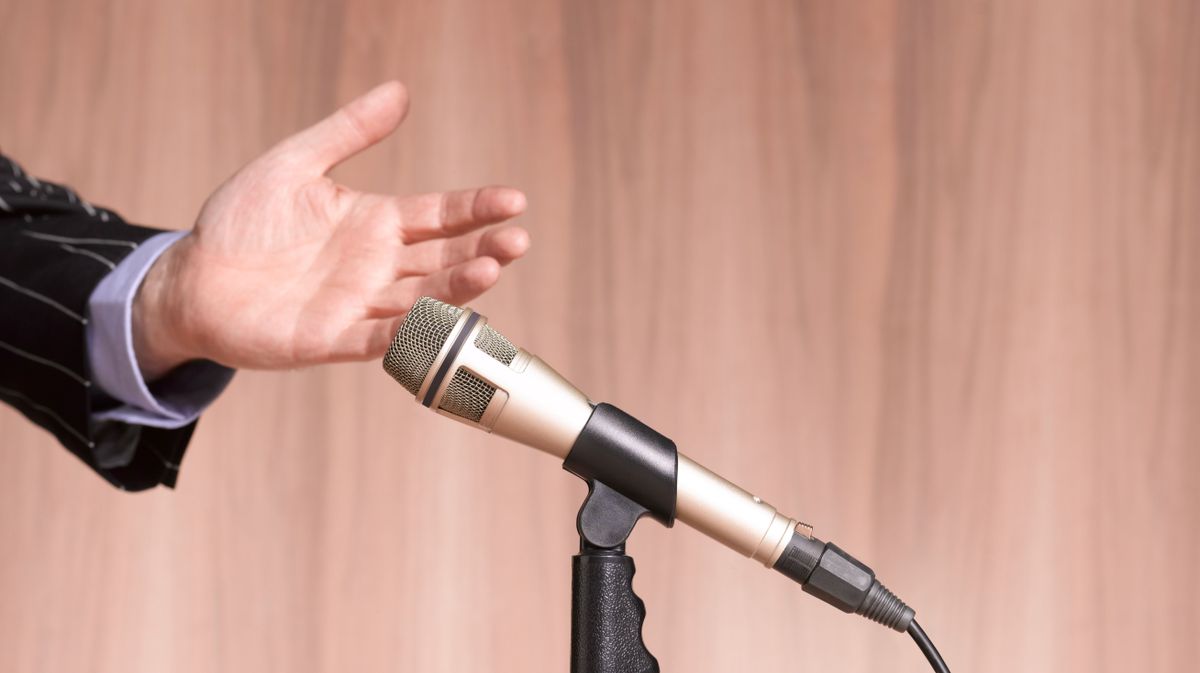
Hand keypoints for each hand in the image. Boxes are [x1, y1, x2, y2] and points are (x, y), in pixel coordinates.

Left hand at [132, 81, 529, 377]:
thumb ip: (348, 132)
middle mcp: (378, 267)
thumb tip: (399, 91)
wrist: (192, 279)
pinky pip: (376, 339)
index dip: (476, 208)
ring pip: (421, 300)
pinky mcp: (329, 340)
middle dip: (483, 249)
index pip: (440, 216)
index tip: (513, 200)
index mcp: (377, 224)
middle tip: (518, 240)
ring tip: (491, 269)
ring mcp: (358, 306)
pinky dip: (406, 334)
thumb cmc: (242, 222)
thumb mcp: (295, 163)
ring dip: (457, 289)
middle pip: (444, 260)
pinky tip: (436, 323)